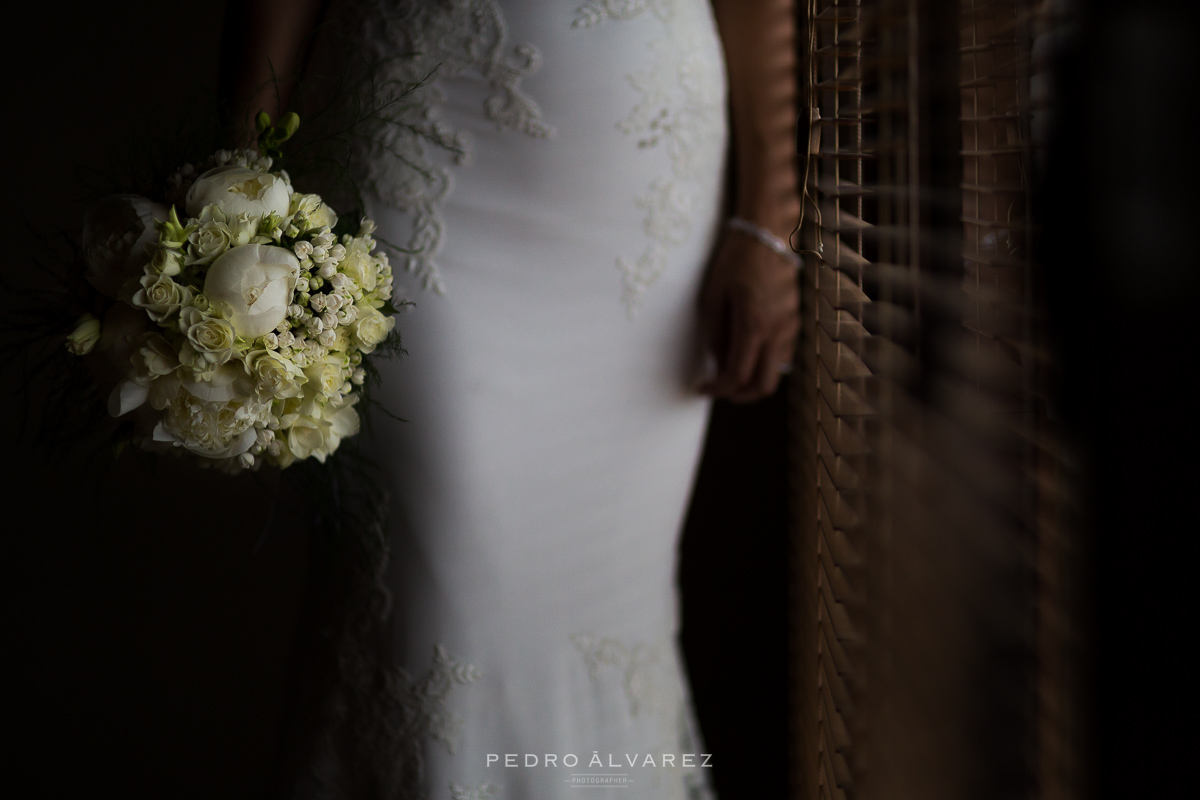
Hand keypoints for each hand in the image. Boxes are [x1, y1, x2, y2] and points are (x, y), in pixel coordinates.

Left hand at [699, 230, 799, 402]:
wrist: (767, 234)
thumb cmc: (735, 260)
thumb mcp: (713, 296)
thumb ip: (715, 334)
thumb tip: (718, 363)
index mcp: (753, 325)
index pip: (737, 375)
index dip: (717, 389)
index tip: (702, 388)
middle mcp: (777, 331)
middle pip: (763, 385)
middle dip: (738, 395)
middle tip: (718, 388)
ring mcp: (790, 327)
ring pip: (776, 372)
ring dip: (753, 380)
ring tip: (729, 369)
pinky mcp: (794, 320)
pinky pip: (781, 355)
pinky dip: (764, 363)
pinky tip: (747, 351)